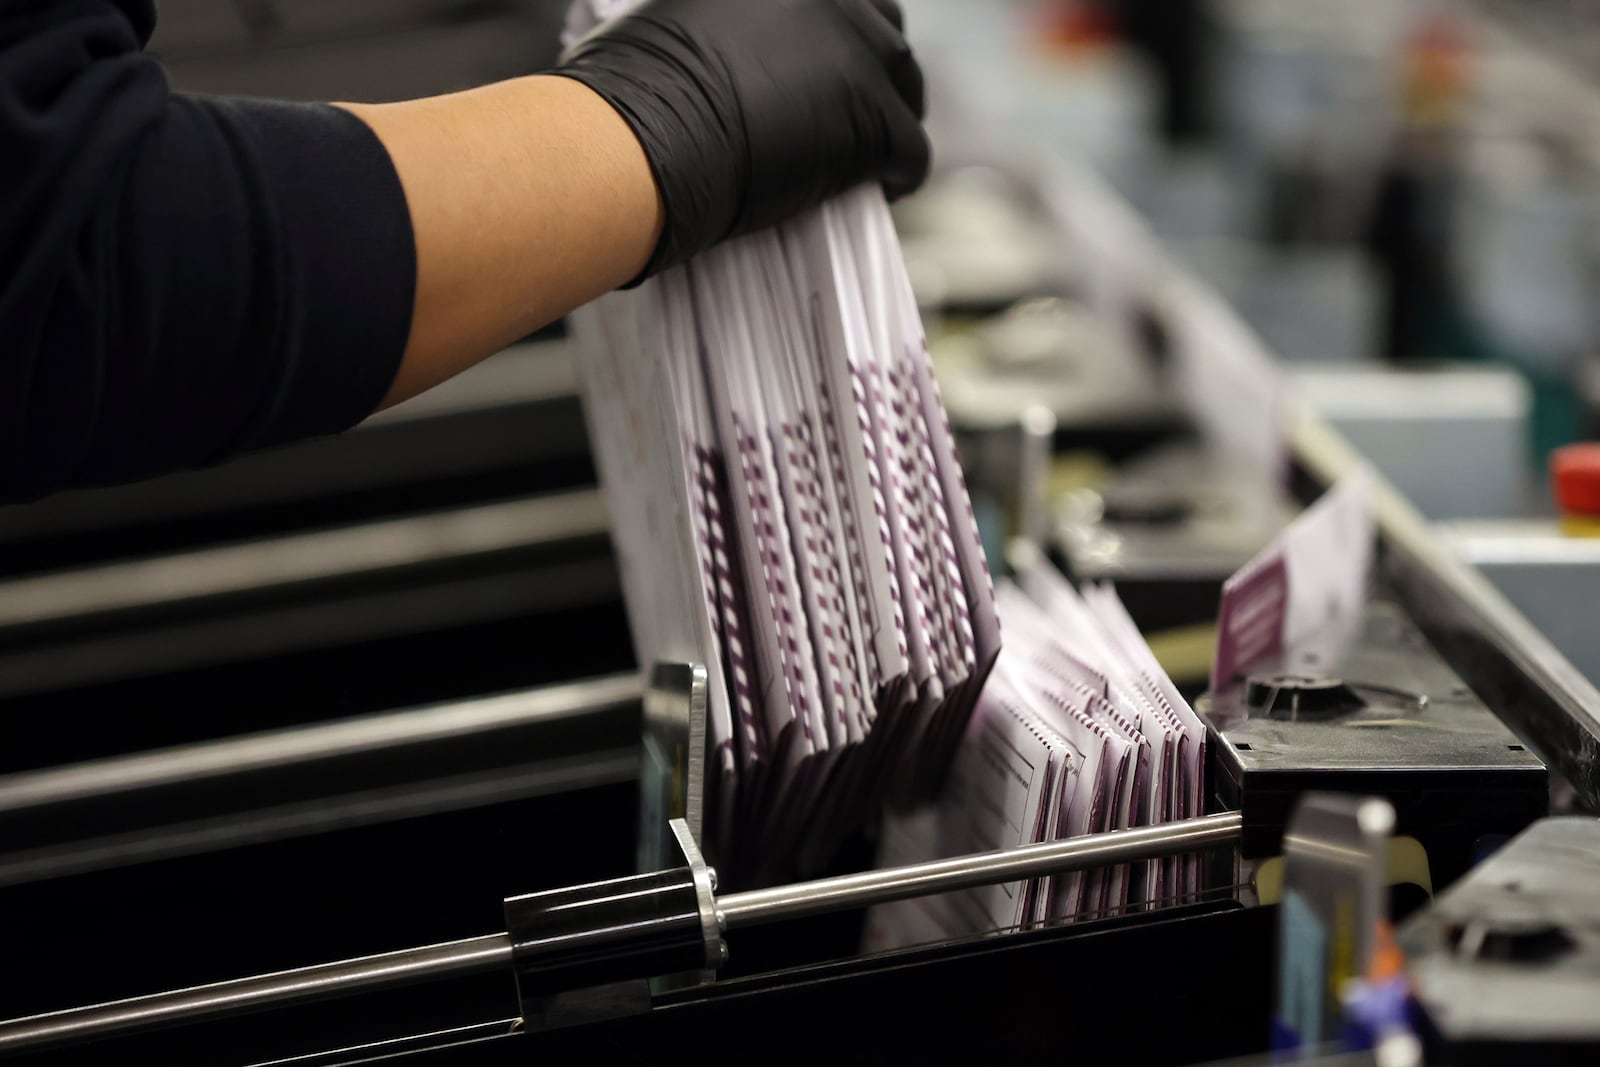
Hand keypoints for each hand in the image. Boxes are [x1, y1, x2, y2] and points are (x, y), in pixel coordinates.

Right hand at [555, 0, 929, 278]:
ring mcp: (859, 53)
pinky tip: (880, 189)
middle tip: (857, 112)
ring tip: (871, 155)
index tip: (823, 73)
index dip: (836, 38)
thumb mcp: (675, 20)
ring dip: (893, 117)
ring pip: (905, 84)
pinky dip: (901, 173)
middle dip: (875, 71)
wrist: (643, 141)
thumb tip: (727, 49)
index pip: (837, 0)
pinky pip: (912, 149)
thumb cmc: (632, 92)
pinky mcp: (876, 118)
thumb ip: (725, 26)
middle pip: (882, 28)